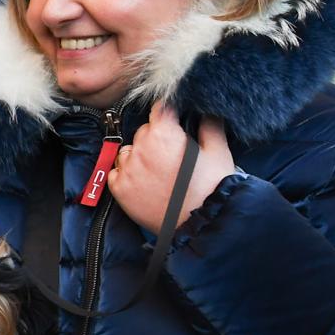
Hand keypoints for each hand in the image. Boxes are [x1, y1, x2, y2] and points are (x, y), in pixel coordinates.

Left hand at [107, 102, 232, 230]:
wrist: (200, 225)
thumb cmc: (212, 188)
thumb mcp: (218, 152)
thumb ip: (210, 126)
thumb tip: (206, 112)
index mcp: (163, 134)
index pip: (159, 109)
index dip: (168, 112)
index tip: (173, 118)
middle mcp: (140, 149)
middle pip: (144, 131)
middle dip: (157, 137)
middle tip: (173, 153)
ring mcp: (126, 169)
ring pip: (128, 151)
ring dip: (140, 155)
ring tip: (160, 171)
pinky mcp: (118, 189)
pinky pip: (116, 172)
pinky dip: (127, 174)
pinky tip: (146, 182)